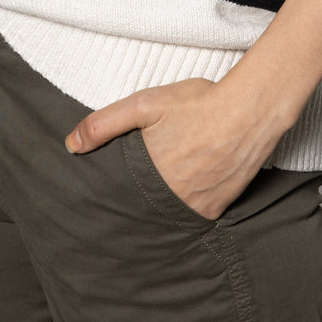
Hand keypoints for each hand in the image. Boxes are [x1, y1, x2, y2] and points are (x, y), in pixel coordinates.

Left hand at [62, 77, 287, 220]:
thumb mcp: (145, 104)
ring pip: (168, 217)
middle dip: (134, 207)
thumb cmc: (198, 104)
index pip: (119, 199)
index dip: (112, 199)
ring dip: (160, 211)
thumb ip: (105, 124)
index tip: (105, 201)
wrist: (250, 110)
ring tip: (154, 200)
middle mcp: (171, 200)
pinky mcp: (217, 209)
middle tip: (130, 201)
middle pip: (143, 211)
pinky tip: (185, 194)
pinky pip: (194, 217)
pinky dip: (186, 210)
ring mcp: (196, 208)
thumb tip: (71, 145)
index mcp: (148, 178)